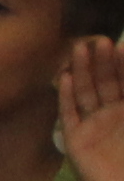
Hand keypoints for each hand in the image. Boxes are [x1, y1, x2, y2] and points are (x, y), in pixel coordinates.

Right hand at [64, 37, 123, 180]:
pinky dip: (65, 97)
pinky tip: (63, 78)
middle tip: (100, 40)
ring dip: (82, 71)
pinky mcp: (76, 140)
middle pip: (106, 83)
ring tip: (79, 49)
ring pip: (86, 93)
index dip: (123, 65)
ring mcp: (93, 126)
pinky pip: (69, 114)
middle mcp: (112, 115)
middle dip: (103, 62)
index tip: (121, 45)